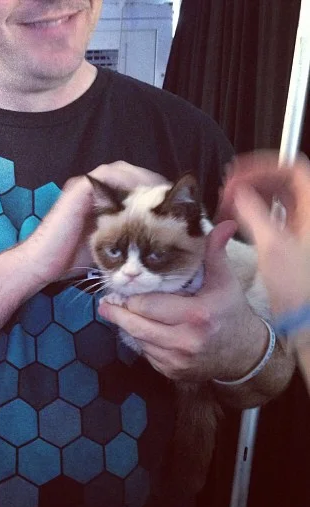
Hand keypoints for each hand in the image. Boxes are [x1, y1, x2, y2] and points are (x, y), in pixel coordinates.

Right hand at [18, 161, 166, 284]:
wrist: (43, 262)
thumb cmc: (72, 259)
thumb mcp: (108, 246)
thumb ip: (125, 235)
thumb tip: (155, 245)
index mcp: (101, 198)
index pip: (136, 187)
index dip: (157, 196)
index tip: (177, 209)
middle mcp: (94, 187)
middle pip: (133, 176)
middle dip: (155, 187)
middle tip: (175, 200)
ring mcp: (85, 185)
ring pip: (124, 172)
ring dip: (145, 182)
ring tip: (162, 197)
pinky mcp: (80, 187)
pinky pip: (110, 176)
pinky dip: (129, 182)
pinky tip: (144, 198)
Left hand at [97, 221, 268, 381]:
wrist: (244, 355)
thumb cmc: (231, 313)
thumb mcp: (225, 282)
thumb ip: (215, 254)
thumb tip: (221, 225)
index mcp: (196, 315)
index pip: (148, 306)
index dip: (130, 298)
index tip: (116, 290)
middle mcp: (185, 341)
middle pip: (136, 325)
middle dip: (119, 313)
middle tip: (105, 303)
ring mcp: (177, 361)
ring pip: (138, 340)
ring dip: (127, 327)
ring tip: (114, 313)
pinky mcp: (171, 372)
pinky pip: (145, 354)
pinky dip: (140, 341)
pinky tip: (138, 329)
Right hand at [218, 151, 309, 314]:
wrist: (305, 315)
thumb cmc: (297, 287)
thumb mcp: (271, 245)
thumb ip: (252, 213)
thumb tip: (238, 192)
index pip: (293, 169)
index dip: (262, 166)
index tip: (237, 174)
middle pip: (285, 179)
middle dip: (254, 179)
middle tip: (229, 187)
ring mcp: (306, 223)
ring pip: (280, 194)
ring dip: (253, 192)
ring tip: (230, 201)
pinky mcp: (297, 235)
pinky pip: (276, 210)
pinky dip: (256, 207)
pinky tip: (238, 214)